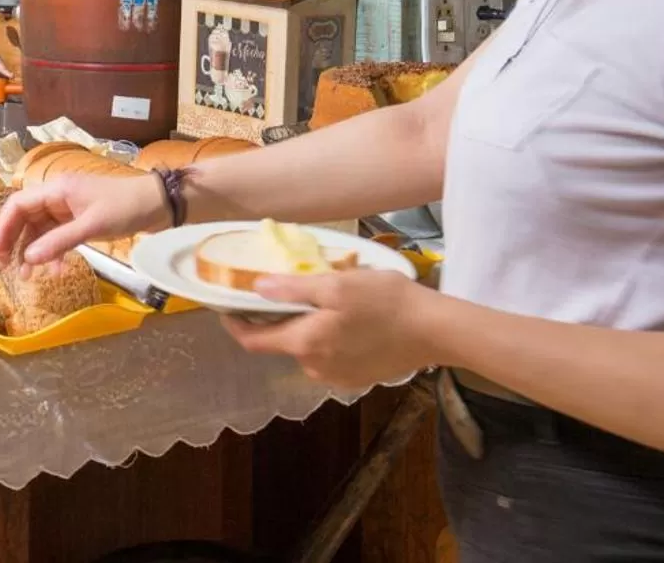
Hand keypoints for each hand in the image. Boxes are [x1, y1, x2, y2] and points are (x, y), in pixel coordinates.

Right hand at [0, 172, 168, 266]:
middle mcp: (58, 196)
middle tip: (6, 268)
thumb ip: (58, 242)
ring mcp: (68, 208)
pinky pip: (56, 236)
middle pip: (24, 218)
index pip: (18, 204)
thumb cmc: (125, 208)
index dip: (3, 228)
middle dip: (14, 242)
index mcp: (56, 189)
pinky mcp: (79, 220)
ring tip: (28, 276)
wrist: (157, 205)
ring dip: (32, 251)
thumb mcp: (91, 226)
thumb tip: (28, 259)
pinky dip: (52, 252)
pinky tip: (55, 270)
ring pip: (39, 229)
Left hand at [223, 269, 434, 389]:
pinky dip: (329, 340)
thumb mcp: (337, 285)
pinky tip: (350, 322)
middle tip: (294, 289)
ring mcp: (337, 377)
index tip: (228, 307)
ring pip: (308, 349)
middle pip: (284, 343)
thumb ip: (293, 289)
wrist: (434, 331)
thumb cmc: (386, 302)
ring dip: (309, 328)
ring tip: (330, 301)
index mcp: (305, 344)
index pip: (254, 342)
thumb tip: (256, 288)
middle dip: (282, 319)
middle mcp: (315, 368)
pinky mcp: (357, 379)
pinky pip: (330, 357)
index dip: (236, 324)